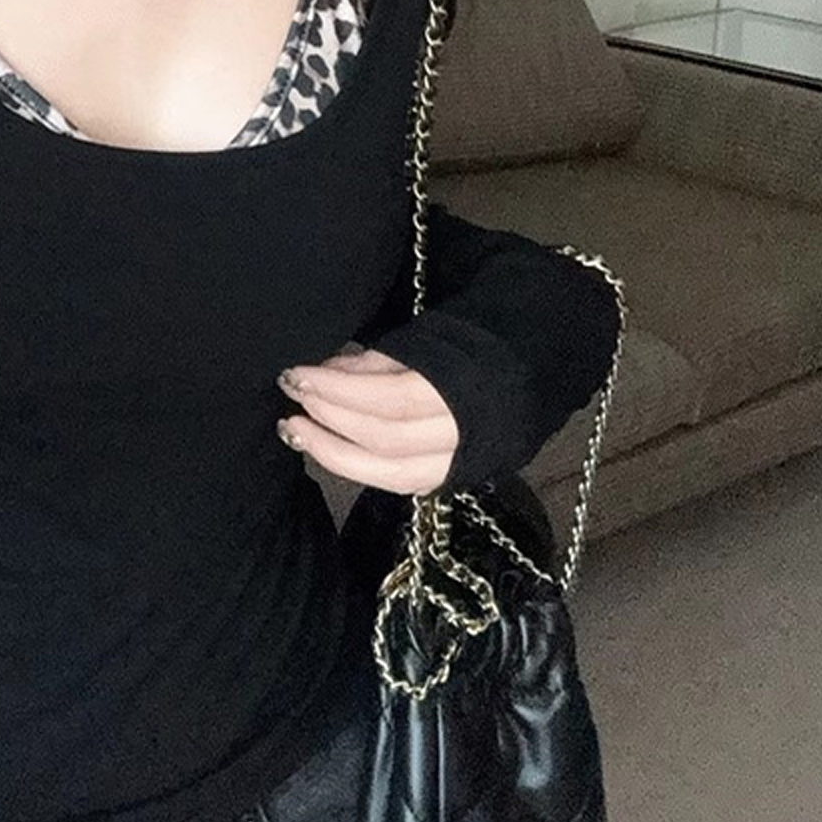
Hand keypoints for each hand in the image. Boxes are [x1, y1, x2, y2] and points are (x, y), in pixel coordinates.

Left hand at [276, 346, 458, 495]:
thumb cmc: (469, 345)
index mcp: (464, 389)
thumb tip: (325, 372)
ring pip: (390, 473)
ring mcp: (460, 465)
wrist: (530, 372)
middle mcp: (464, 436)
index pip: (389, 398)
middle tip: (291, 397)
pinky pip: (399, 482)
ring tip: (294, 430)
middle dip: (331, 418)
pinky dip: (360, 467)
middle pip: (385, 438)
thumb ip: (376, 361)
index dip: (338, 389)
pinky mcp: (451, 480)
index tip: (296, 373)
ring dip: (334, 452)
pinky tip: (328, 451)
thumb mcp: (425, 340)